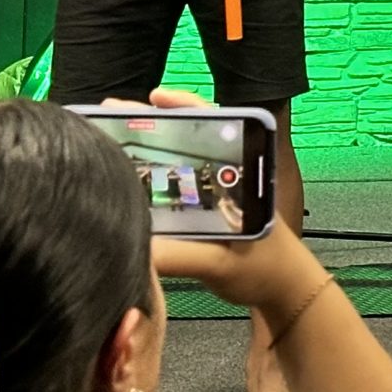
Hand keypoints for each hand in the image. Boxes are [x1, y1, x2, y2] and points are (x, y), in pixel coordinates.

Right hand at [129, 88, 318, 301]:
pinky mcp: (206, 210)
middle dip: (152, 123)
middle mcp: (229, 175)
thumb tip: (134, 247)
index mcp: (240, 173)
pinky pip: (176, 185)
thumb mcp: (221, 263)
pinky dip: (151, 177)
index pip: (214, 125)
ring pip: (180, 161)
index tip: (154, 98)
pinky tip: (124, 177)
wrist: (281, 293)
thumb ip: (181, 256)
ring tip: (110, 135)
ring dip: (147, 149)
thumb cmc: (264, 271)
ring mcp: (217, 191)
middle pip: (188, 139)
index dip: (183, 107)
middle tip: (113, 112)